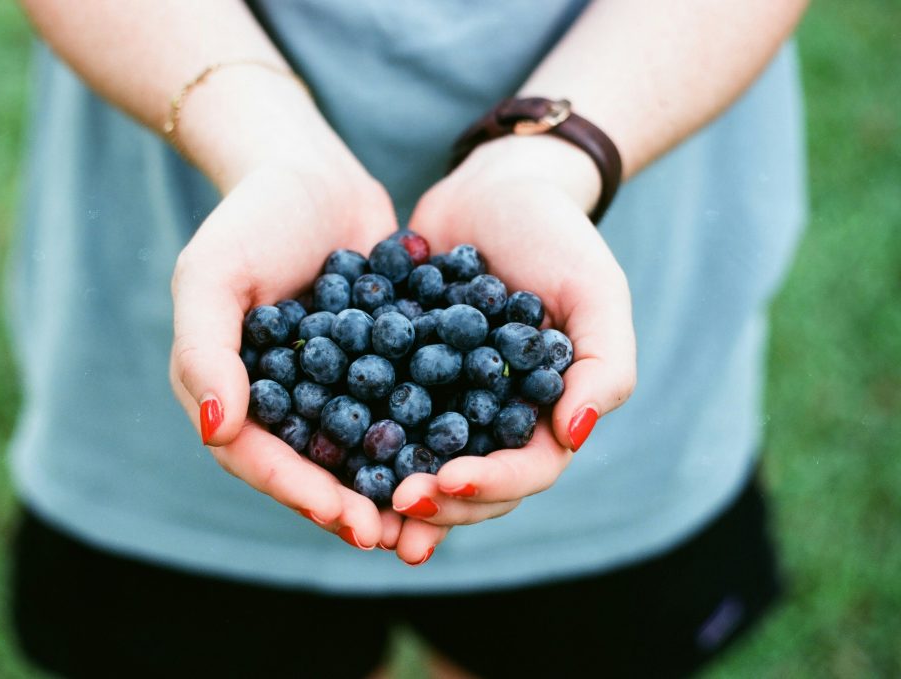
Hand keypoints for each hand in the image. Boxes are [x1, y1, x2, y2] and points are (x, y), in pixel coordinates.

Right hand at [169, 157, 403, 550]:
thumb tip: (217, 432)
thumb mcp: (212, 275)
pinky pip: (399, 408)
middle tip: (393, 538)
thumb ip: (204, 351)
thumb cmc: (250, 218)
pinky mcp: (379, 365)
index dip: (300, 493)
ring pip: (359, 449)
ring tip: (431, 516)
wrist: (311, 172)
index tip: (346, 520)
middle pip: (312, 467)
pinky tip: (464, 455)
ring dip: (391, 485)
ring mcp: (333, 385)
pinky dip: (425, 434)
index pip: (259, 457)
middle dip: (351, 505)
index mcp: (233, 392)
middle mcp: (282, 400)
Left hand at [383, 135, 636, 560]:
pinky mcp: (400, 376)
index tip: (450, 481)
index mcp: (546, 412)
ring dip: (394, 491)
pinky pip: (378, 415)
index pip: (527, 470)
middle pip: (471, 483)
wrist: (492, 188)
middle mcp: (495, 418)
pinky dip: (357, 440)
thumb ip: (604, 364)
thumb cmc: (555, 235)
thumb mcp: (595, 290)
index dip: (492, 484)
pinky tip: (324, 453)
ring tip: (360, 508)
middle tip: (397, 501)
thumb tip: (575, 435)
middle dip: (437, 501)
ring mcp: (445, 401)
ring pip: (422, 462)